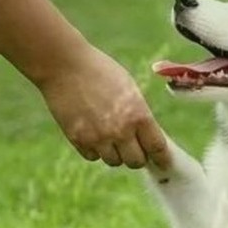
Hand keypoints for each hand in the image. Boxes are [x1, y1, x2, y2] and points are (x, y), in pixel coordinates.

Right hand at [37, 44, 170, 168]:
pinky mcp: (78, 140)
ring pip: (114, 161)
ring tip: (110, 137)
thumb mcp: (131, 91)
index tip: (163, 162)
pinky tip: (93, 134)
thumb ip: (140, 116)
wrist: (64, 64)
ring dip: (116, 154)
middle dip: (138, 157)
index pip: (157, 148)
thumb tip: (148, 138)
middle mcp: (121, 131)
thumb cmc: (101, 72)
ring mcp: (98, 138)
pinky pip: (93, 156)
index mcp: (139, 116)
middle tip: (135, 148)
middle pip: (136, 162)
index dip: (162, 158)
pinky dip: (95, 150)